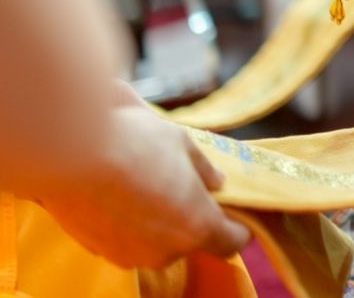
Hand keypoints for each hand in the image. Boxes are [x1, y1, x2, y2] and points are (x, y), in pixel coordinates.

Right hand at [35, 97, 249, 269]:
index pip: (231, 244)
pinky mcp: (98, 251)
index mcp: (197, 227)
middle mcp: (165, 252)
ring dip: (157, 224)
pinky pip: (125, 241)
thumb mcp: (183, 145)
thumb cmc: (135, 144)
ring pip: (155, 244)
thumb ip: (205, 171)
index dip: (236, 228)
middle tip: (182, 188)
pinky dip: (127, 225)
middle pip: (190, 242)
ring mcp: (128, 255)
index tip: (233, 213)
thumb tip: (217, 184)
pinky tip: (117, 196)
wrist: (69, 153)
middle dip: (191, 220)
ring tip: (145, 186)